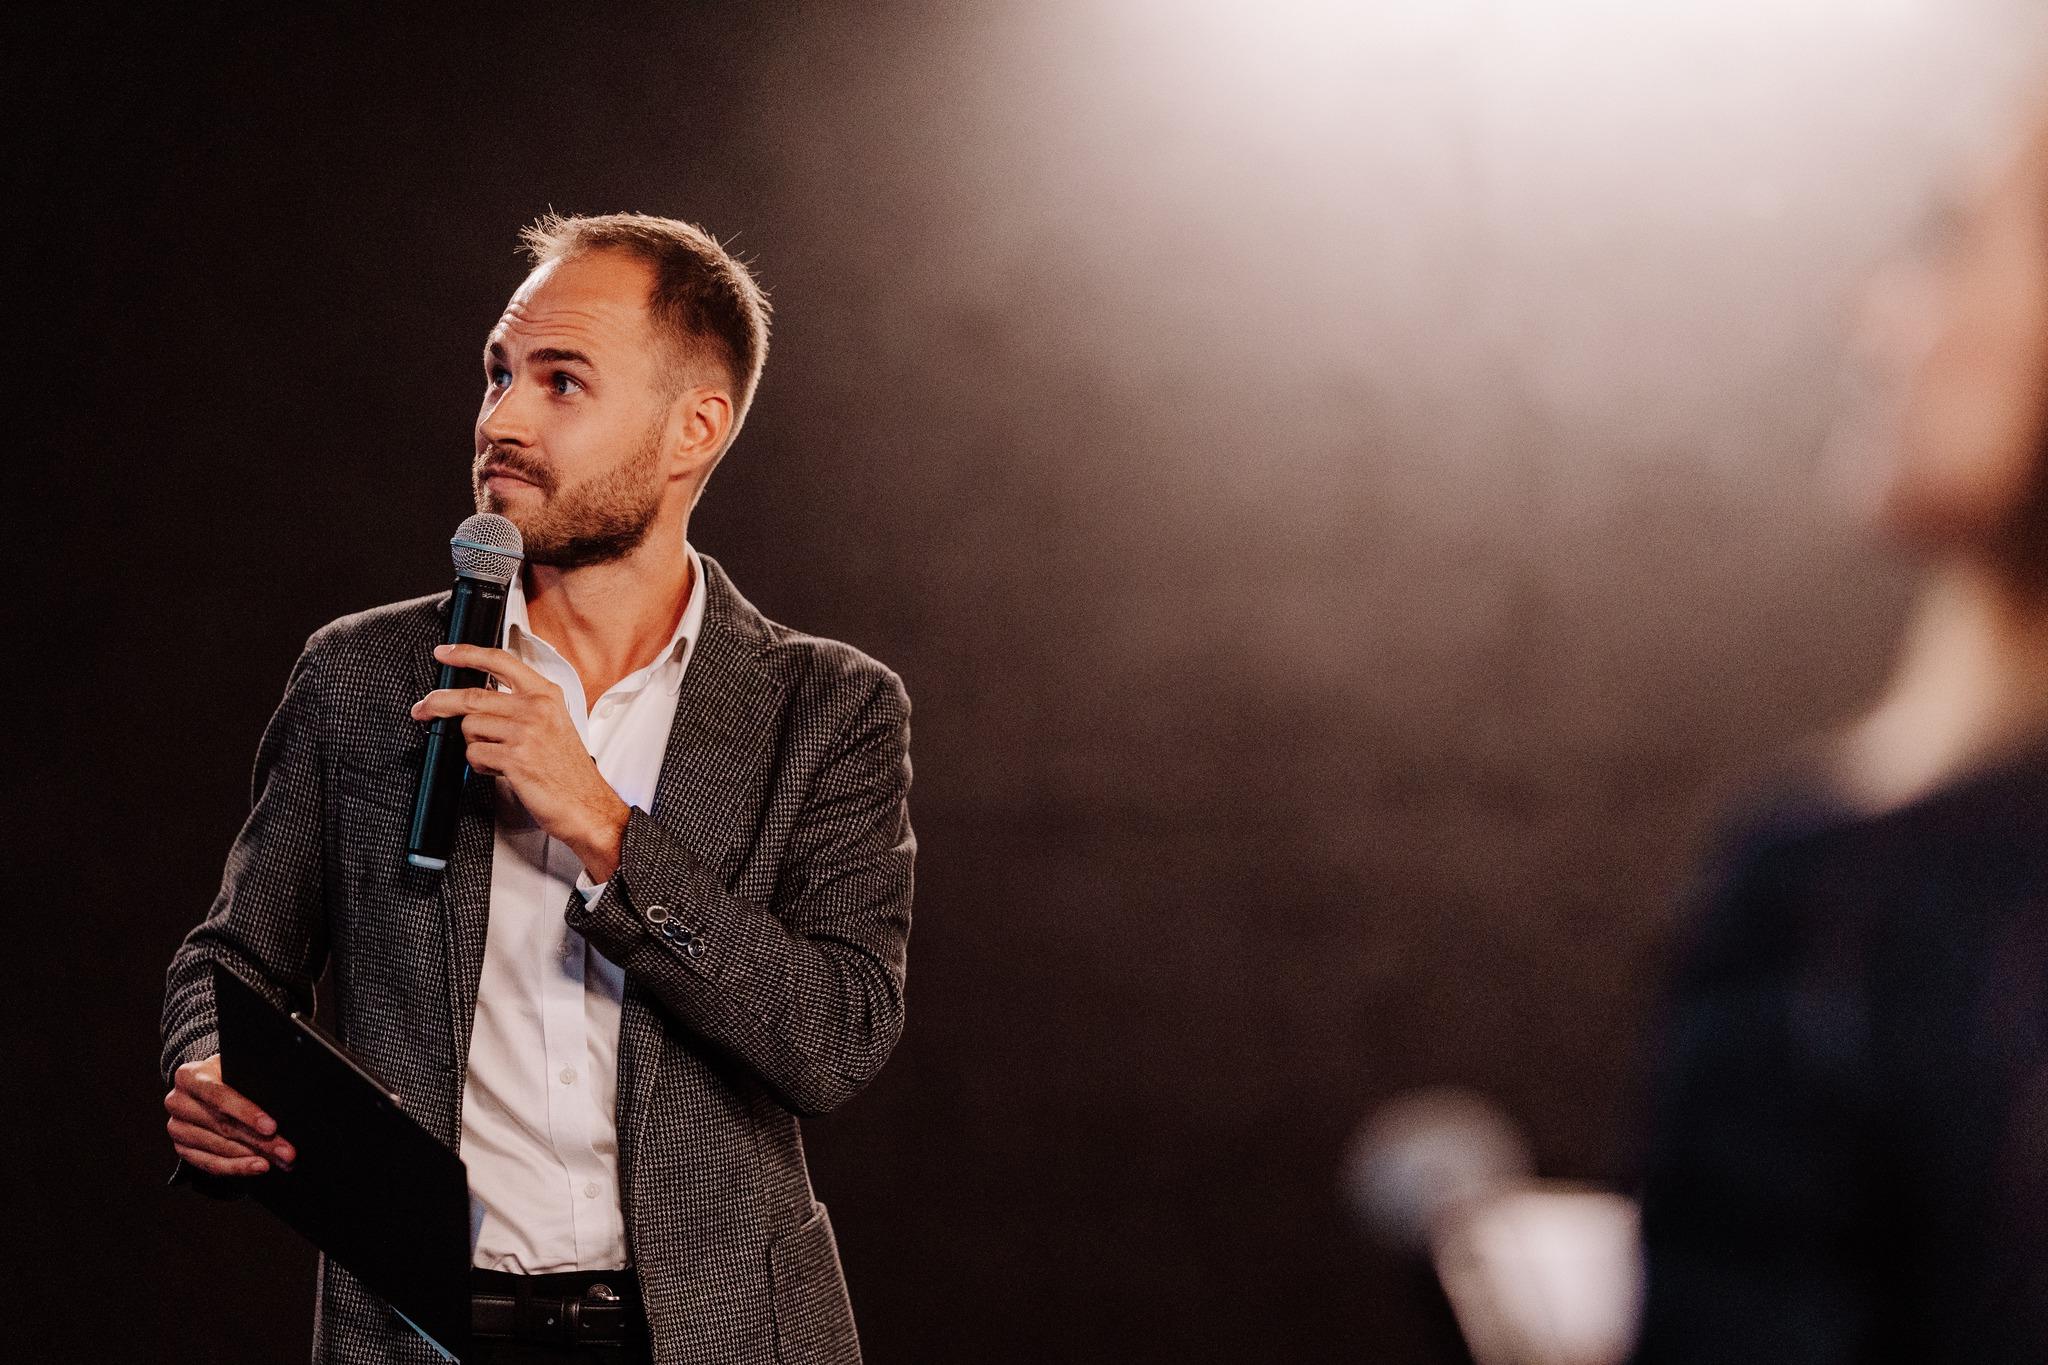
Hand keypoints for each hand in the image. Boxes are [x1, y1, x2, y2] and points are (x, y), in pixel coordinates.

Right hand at [165, 1053, 294, 1175]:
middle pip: (223, 1125)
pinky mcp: (182, 1148)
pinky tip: (257, 1168)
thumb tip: (285, 1094)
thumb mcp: (237, 1066)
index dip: (247, 1112)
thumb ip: (252, 1076)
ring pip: (219, 1147)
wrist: (206, 1086)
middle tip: (288, 1151)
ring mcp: (177, 1128)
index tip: (272, 1127)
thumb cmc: (230, 1074)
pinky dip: (237, 1167)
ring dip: (253, 1157)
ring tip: (281, 1161)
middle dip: (260, 1141)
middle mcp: (177, 1102)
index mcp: (189, 1076)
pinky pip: (210, 1164)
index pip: (220, 1096)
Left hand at [411, 643, 629, 880]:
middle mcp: (536, 708)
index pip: (500, 661)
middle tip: (422, 709)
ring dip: (473, 745)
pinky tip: (498, 770)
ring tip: (494, 757)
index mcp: (546, 694)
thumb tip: (476, 702)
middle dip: (437, 703)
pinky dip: (480, 765)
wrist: (585, 804)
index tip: (444, 653)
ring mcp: (526, 732)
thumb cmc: (567, 770)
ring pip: (469, 728)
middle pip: (471, 695)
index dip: (466, 654)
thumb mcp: (552, 724)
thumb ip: (521, 706)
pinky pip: (474, 754)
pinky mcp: (515, 757)